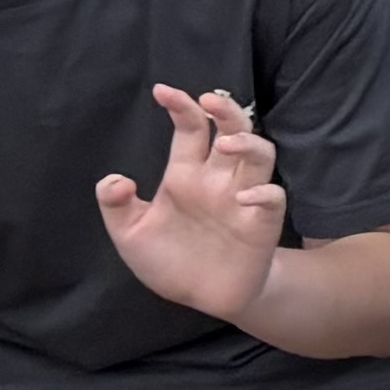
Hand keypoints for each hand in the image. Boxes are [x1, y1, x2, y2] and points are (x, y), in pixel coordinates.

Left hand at [92, 87, 286, 326]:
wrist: (203, 297)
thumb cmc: (170, 259)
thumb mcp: (131, 235)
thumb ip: (117, 206)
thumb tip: (116, 180)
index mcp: (186, 176)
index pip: (190, 130)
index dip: (180, 107)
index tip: (162, 91)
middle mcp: (218, 180)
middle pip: (231, 130)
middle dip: (224, 111)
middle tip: (209, 101)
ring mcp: (242, 199)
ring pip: (260, 154)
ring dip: (247, 143)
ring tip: (226, 145)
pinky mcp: (262, 223)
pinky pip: (272, 198)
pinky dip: (263, 193)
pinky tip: (244, 197)